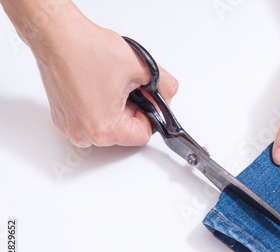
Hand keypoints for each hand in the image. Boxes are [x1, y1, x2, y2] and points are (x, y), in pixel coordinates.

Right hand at [2, 0, 177, 146]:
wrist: (56, 35)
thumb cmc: (87, 49)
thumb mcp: (141, 67)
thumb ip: (165, 86)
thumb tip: (169, 94)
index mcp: (104, 130)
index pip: (143, 134)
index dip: (150, 113)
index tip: (146, 97)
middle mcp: (84, 134)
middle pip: (125, 132)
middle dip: (132, 110)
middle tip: (126, 86)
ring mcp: (70, 127)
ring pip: (108, 126)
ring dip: (116, 108)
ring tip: (109, 84)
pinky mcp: (62, 117)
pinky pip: (90, 119)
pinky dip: (98, 106)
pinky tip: (96, 85)